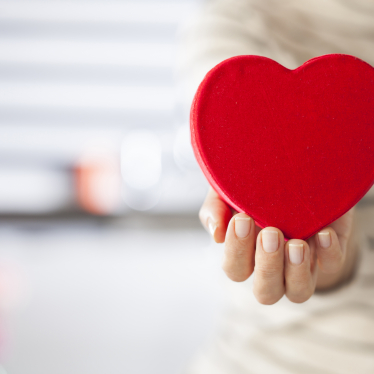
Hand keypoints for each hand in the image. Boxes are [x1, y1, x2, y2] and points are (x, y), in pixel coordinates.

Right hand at [199, 188, 357, 303]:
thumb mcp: (230, 189)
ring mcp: (302, 263)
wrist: (293, 171)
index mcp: (246, 254)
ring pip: (299, 292)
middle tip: (271, 233)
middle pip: (266, 292)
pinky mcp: (329, 251)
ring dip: (296, 271)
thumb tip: (216, 235)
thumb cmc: (254, 186)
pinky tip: (322, 232)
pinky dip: (328, 254)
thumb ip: (215, 208)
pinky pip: (332, 266)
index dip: (237, 251)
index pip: (235, 270)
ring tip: (296, 243)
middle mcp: (274, 266)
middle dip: (268, 266)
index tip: (242, 218)